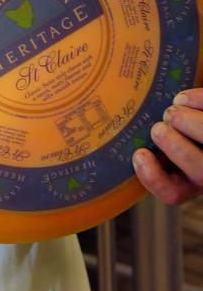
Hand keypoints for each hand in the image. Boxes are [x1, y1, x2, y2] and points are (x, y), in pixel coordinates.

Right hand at [132, 88, 202, 203]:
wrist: (193, 120)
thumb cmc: (168, 130)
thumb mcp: (156, 147)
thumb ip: (142, 147)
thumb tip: (97, 131)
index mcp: (185, 182)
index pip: (171, 193)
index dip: (154, 177)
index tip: (139, 154)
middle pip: (198, 171)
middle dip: (174, 146)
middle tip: (158, 126)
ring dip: (188, 121)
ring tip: (173, 108)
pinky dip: (198, 100)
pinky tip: (183, 97)